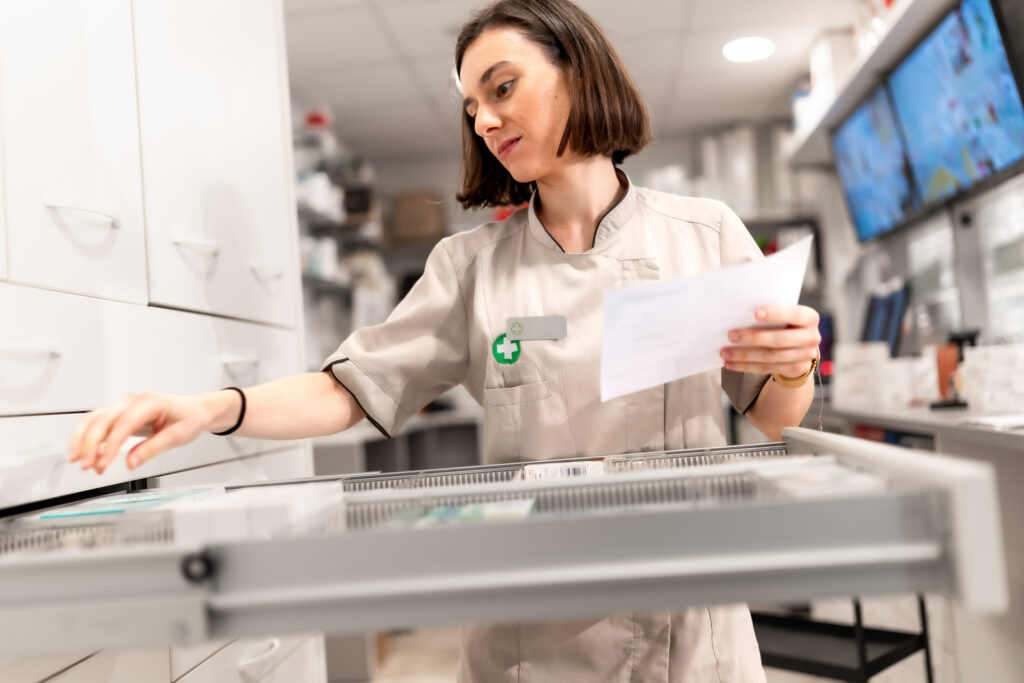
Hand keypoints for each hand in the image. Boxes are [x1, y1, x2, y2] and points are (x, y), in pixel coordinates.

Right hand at [68, 392, 211, 473]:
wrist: (194, 410)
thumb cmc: (189, 419)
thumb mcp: (178, 436)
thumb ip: (153, 449)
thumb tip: (131, 463)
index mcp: (150, 402)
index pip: (123, 424)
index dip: (110, 445)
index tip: (103, 464)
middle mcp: (133, 400)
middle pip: (103, 420)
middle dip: (90, 444)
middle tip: (87, 467)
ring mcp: (124, 404)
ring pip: (94, 419)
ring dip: (82, 440)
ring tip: (80, 463)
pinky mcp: (119, 412)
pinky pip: (97, 421)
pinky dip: (86, 436)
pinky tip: (82, 452)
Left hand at [720, 305, 820, 376]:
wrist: (799, 346)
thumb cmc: (785, 323)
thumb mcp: (785, 315)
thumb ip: (770, 313)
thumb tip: (738, 312)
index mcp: (810, 318)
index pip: (794, 314)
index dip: (775, 314)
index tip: (755, 313)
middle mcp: (812, 337)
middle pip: (779, 339)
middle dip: (753, 337)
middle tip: (730, 335)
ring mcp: (805, 355)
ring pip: (770, 357)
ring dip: (744, 355)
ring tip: (724, 352)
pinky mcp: (795, 369)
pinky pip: (766, 368)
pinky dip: (745, 366)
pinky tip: (730, 364)